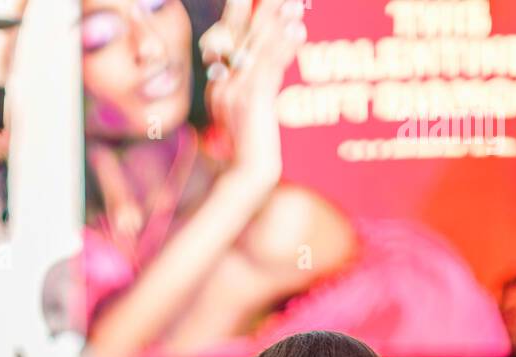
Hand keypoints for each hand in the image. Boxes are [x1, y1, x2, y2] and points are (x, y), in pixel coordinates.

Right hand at [200, 0, 305, 194]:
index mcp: (217, 85)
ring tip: (295, 4)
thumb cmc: (248, 153)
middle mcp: (222, 84)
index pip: (228, 40)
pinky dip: (284, 46)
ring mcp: (234, 92)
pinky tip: (298, 31)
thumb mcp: (246, 116)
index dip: (242, 13)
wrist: (243, 179)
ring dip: (277, 21)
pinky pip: (269, 66)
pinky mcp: (251, 101)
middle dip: (262, 10)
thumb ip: (251, 89)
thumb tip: (267, 63)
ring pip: (257, 46)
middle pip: (242, 35)